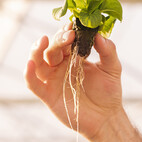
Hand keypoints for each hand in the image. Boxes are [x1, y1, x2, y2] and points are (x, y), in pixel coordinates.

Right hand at [24, 23, 122, 139]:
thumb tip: (99, 34)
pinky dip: (28, 73)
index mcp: (74, 57)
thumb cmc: (109, 92)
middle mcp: (60, 66)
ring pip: (37, 62)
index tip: (74, 24)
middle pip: (51, 48)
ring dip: (37, 50)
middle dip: (58, 39)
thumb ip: (108, 51)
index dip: (67, 31)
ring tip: (44, 40)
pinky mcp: (48, 95)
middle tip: (69, 34)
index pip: (65, 40)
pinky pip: (33, 83)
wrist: (106, 118)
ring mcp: (52, 80)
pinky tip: (30, 64)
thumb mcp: (112, 69)